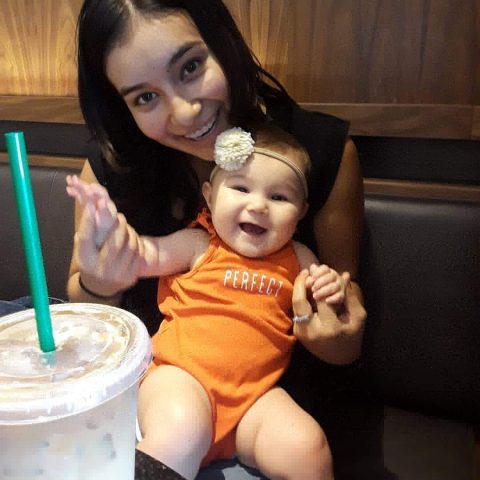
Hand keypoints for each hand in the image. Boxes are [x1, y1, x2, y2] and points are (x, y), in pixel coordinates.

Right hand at [68, 177, 143, 296]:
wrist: (100, 288)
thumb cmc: (90, 261)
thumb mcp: (83, 249)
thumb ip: (87, 231)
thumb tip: (91, 206)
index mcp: (85, 261)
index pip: (86, 238)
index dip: (89, 221)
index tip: (93, 205)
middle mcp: (100, 270)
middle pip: (114, 243)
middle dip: (119, 226)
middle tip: (119, 216)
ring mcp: (117, 275)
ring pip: (130, 246)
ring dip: (129, 232)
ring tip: (125, 226)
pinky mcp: (131, 277)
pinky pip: (138, 253)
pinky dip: (136, 242)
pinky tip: (131, 238)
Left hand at [292, 269, 365, 363]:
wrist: (338, 361)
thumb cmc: (351, 338)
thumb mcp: (357, 318)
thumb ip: (350, 296)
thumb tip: (344, 274)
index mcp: (329, 327)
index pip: (322, 299)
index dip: (321, 283)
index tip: (322, 271)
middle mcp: (311, 330)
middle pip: (300, 301)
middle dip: (302, 282)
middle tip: (308, 269)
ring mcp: (301, 332)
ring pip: (295, 304)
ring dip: (300, 288)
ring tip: (307, 275)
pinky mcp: (297, 331)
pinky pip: (297, 309)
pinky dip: (301, 297)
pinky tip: (307, 288)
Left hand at [305, 264, 347, 305]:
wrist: (322, 303)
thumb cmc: (314, 290)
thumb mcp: (310, 284)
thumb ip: (309, 279)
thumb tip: (310, 276)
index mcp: (327, 271)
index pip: (325, 268)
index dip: (318, 272)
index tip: (312, 278)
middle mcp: (335, 277)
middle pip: (331, 276)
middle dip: (320, 282)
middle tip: (312, 289)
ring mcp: (339, 286)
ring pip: (335, 286)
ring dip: (324, 291)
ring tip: (315, 296)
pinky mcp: (341, 295)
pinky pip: (340, 296)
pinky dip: (333, 298)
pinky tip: (326, 301)